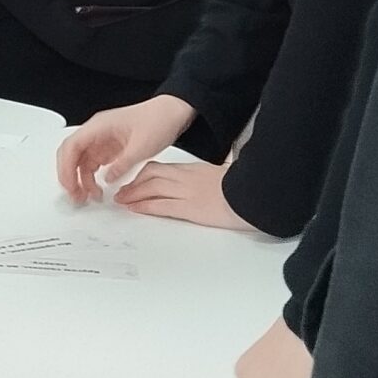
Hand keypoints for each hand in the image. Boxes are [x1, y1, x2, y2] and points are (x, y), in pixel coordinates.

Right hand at [55, 94, 196, 202]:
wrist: (172, 112)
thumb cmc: (158, 120)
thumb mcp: (142, 147)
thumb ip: (122, 165)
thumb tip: (108, 179)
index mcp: (99, 126)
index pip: (72, 146)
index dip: (66, 168)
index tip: (70, 185)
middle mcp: (97, 132)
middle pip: (71, 154)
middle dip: (69, 176)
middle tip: (75, 195)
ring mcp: (102, 139)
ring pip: (81, 161)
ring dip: (80, 179)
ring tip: (88, 197)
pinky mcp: (110, 147)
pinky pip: (93, 164)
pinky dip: (91, 177)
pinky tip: (98, 188)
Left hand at [114, 160, 255, 232]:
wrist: (255, 194)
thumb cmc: (244, 187)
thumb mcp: (224, 178)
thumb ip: (209, 180)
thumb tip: (206, 185)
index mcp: (195, 170)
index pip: (162, 169)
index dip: (144, 175)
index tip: (135, 181)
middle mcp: (187, 179)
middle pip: (152, 176)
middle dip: (134, 184)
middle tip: (122, 192)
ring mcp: (187, 193)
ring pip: (152, 189)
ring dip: (134, 195)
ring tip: (122, 201)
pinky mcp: (190, 208)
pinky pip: (161, 205)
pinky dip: (145, 206)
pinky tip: (135, 208)